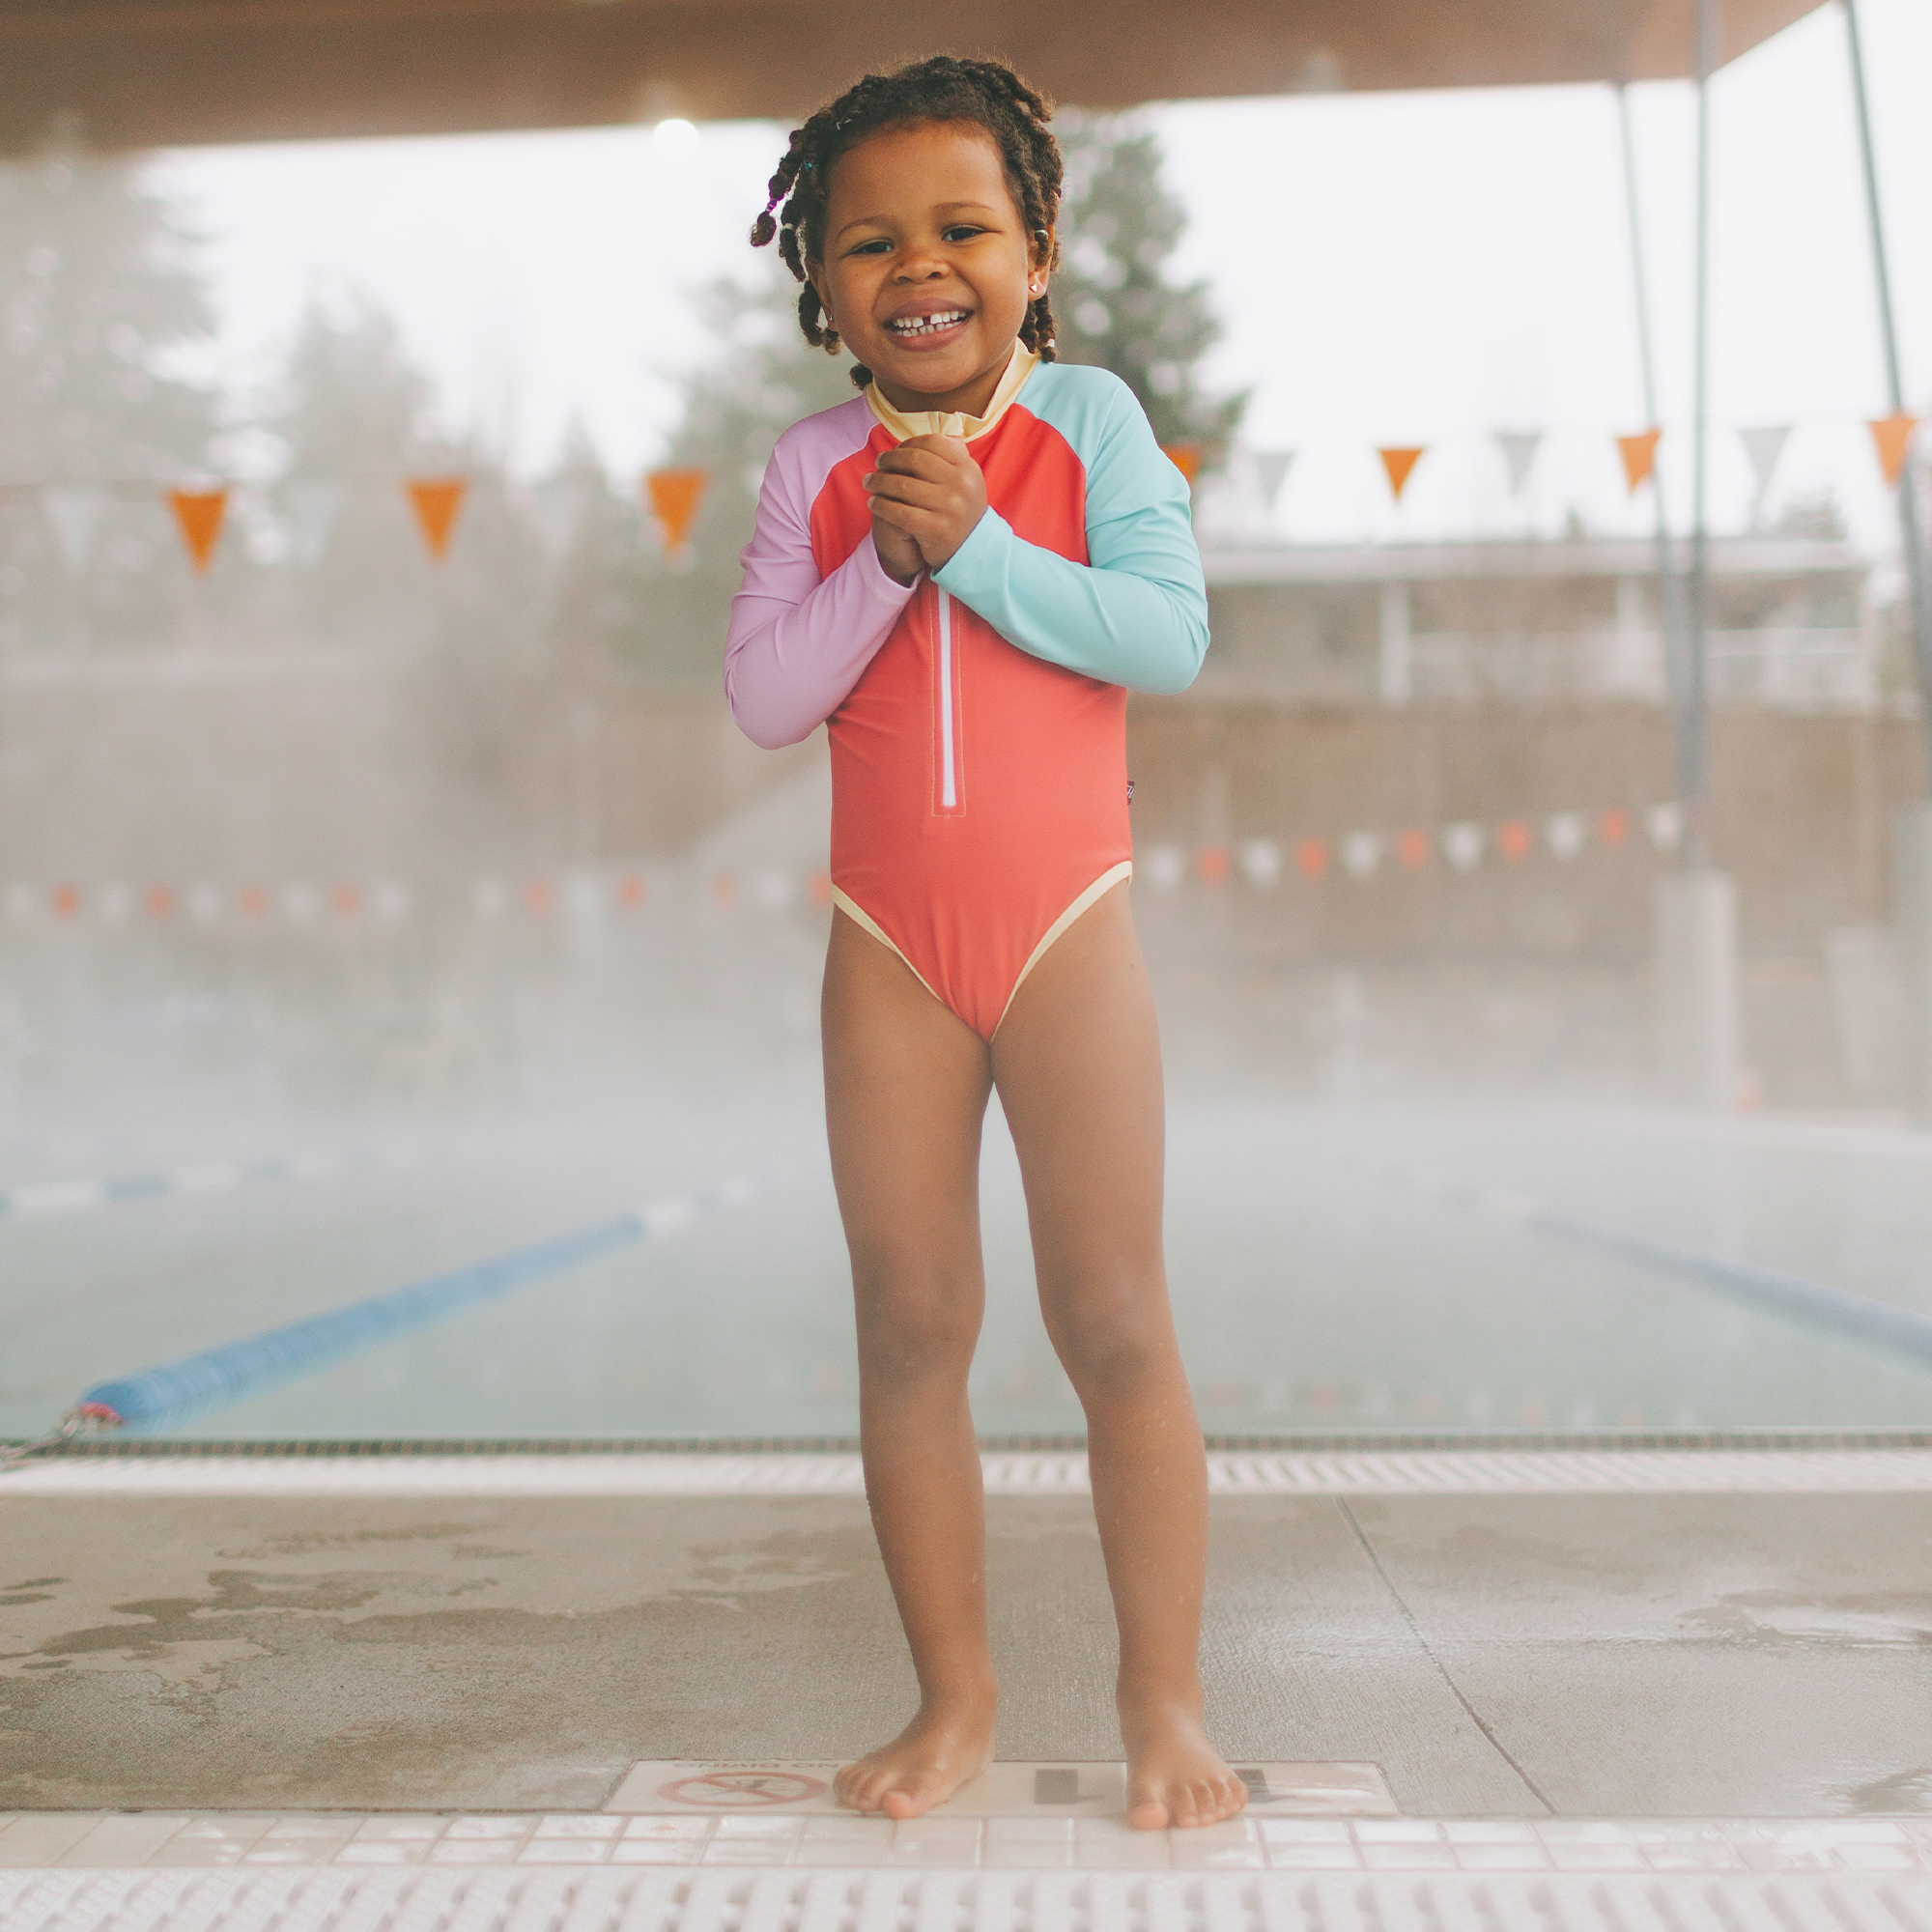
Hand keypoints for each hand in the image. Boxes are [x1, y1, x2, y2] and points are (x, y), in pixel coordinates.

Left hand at [864, 434, 986, 577]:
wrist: (971, 550)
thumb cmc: (961, 510)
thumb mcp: (966, 481)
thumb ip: (952, 457)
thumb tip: (934, 432)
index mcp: (967, 467)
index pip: (933, 443)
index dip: (907, 443)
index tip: (893, 451)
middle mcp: (961, 484)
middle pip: (915, 460)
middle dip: (890, 460)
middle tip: (877, 463)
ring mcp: (950, 507)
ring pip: (903, 486)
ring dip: (879, 482)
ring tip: (868, 482)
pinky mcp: (936, 529)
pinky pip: (900, 512)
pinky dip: (882, 506)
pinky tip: (873, 503)